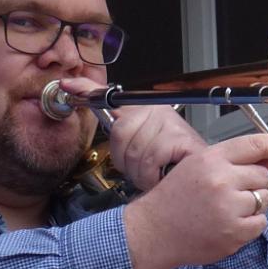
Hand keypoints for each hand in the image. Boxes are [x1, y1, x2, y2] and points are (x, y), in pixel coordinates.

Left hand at [58, 77, 205, 190]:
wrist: (199, 182)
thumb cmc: (168, 167)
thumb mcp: (137, 148)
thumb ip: (118, 131)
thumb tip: (86, 106)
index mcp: (146, 108)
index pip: (110, 96)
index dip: (87, 91)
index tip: (68, 87)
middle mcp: (159, 110)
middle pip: (119, 132)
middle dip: (126, 161)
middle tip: (142, 167)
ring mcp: (171, 123)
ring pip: (133, 151)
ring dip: (140, 173)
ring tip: (154, 173)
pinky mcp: (181, 140)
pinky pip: (149, 160)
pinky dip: (152, 176)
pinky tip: (162, 176)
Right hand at [122, 134, 267, 268]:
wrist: (153, 232)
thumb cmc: (173, 201)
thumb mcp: (196, 167)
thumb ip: (232, 162)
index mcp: (211, 159)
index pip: (255, 145)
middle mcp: (221, 180)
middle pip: (263, 176)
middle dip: (254, 184)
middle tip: (231, 193)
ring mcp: (229, 208)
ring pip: (264, 200)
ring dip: (253, 205)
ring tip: (226, 210)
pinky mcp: (234, 233)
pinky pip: (260, 223)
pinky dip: (250, 225)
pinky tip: (228, 224)